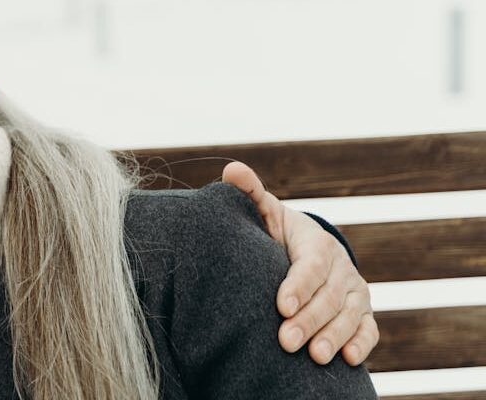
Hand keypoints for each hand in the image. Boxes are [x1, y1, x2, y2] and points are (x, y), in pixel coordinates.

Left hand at [222, 162, 378, 365]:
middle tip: (287, 340)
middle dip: (310, 319)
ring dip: (334, 336)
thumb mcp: (263, 213)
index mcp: (316, 243)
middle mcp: (340, 268)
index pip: (311, 264)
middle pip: (329, 296)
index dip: (298, 285)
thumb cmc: (275, 234)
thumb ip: (249, 194)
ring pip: (350, 315)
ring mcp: (354, 292)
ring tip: (315, 357)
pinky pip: (368, 329)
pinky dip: (362, 344)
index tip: (280, 305)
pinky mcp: (362, 313)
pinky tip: (348, 359)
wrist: (303, 250)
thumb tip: (231, 169)